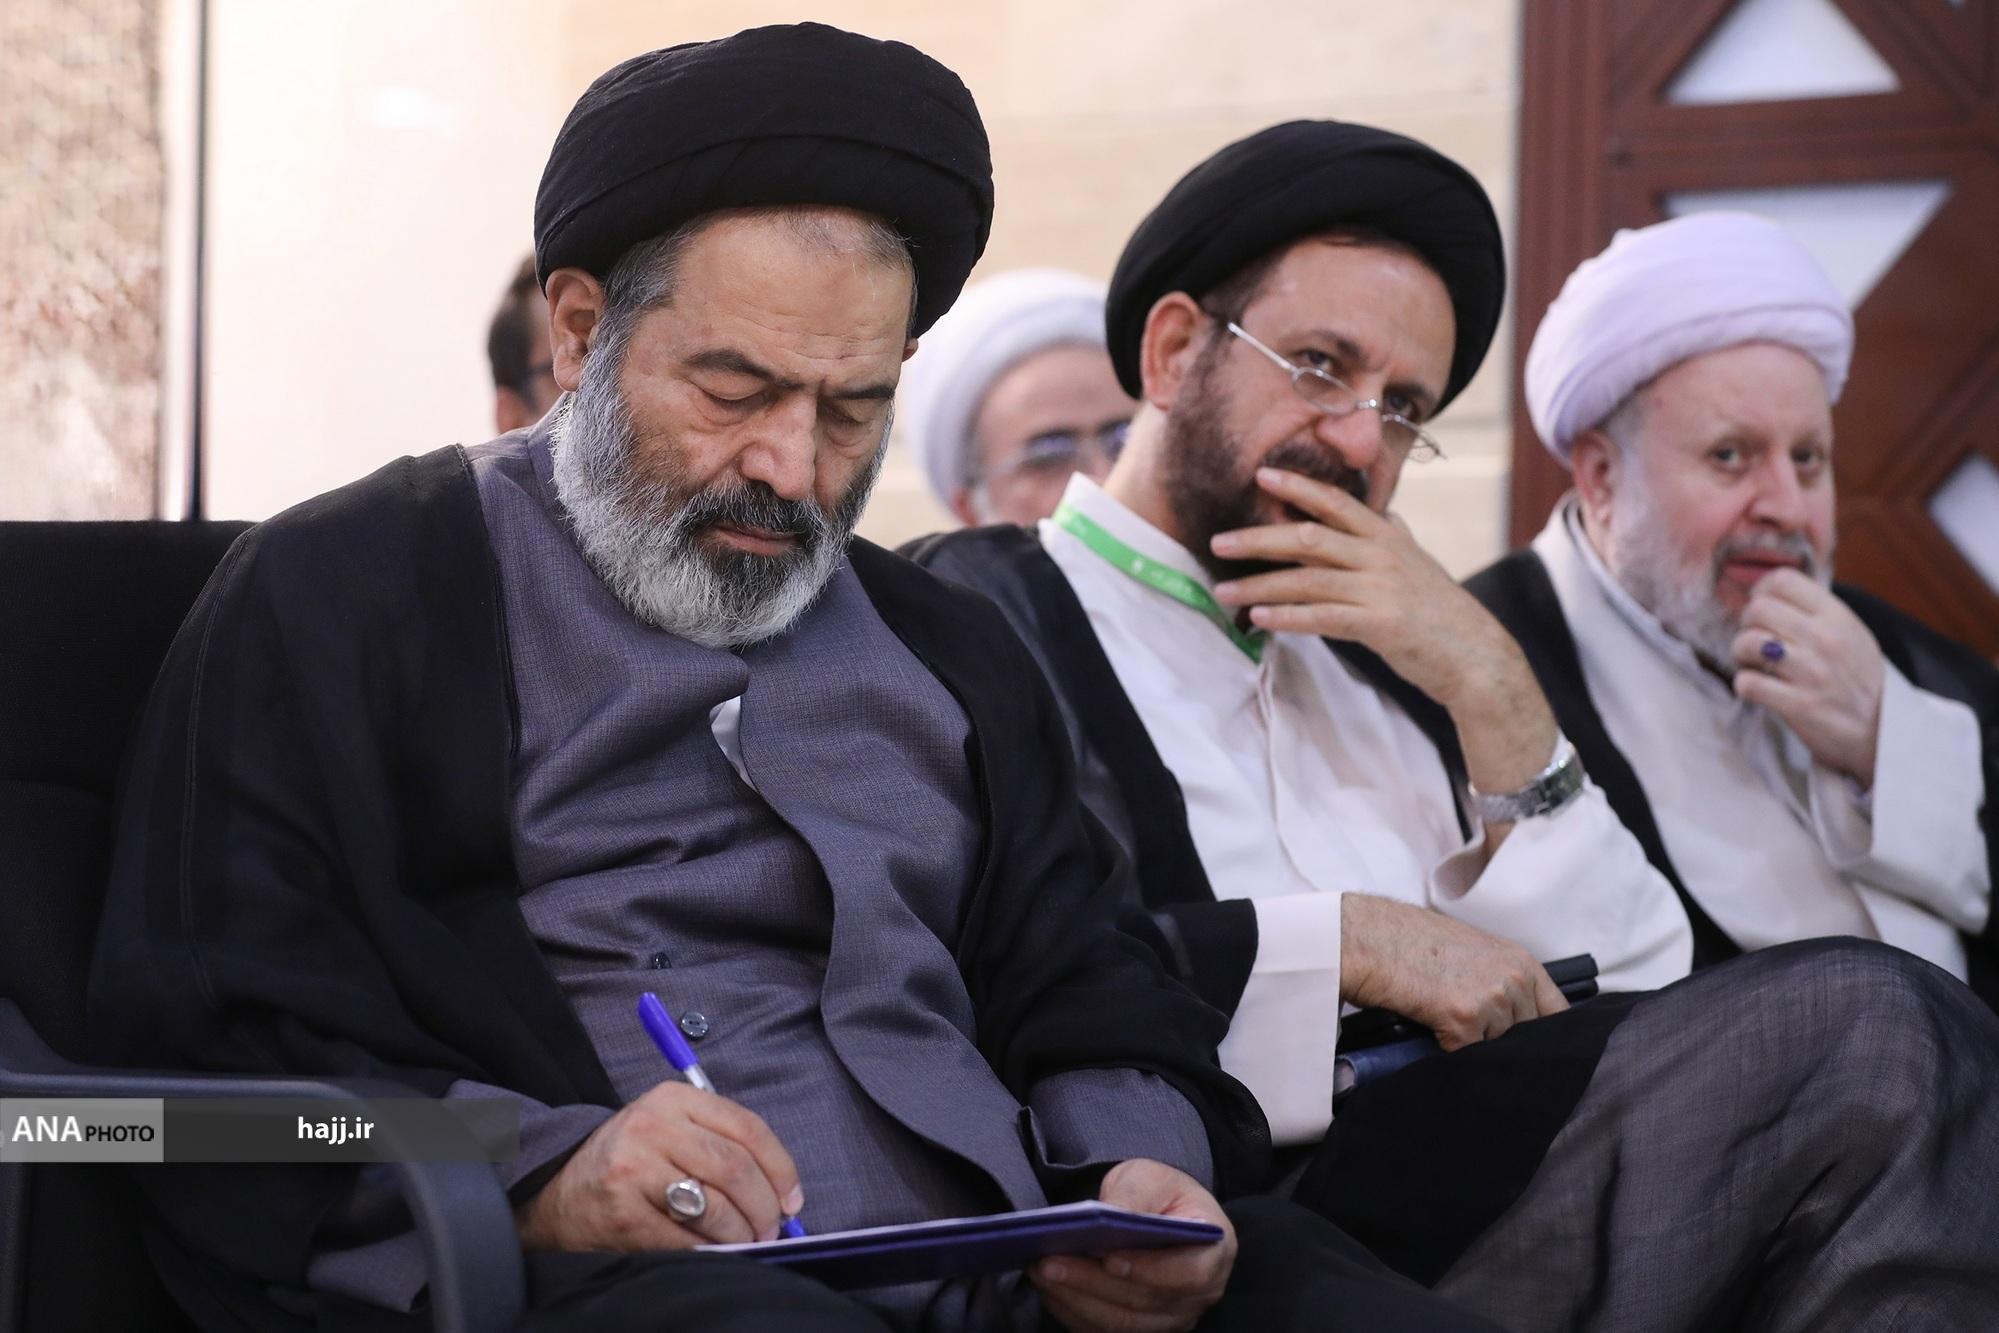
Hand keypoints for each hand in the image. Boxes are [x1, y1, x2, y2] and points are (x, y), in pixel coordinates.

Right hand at [515, 1081, 802, 1251]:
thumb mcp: (667, 1129)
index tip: (792, 1198)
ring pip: (717, 1206)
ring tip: (746, 1242)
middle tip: (771, 1228)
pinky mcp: (624, 1214)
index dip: (780, 1167)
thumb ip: (720, 1143)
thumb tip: (783, 1190)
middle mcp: (652, 1127)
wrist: (555, 1194)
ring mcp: (635, 1169)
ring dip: (742, 1233)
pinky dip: (711, 1251)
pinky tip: (714, 1252)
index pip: (747, 1127)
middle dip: (765, 1206)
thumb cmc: (627, 1163)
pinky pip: (687, 1239)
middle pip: (736, 1168)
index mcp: (672, 1099)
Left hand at [1033, 1159, 1235, 1332]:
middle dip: (1092, 1282)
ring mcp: (1171, 1318)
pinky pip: (1104, 1331)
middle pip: (1144, 1301)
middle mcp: (1199, 1295)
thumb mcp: (1150, 1178)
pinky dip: (1073, 1312)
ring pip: (1120, 1322)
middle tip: (1049, 1262)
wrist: (1157, 1213)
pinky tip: (1049, 1289)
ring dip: (1076, 1299)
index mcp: (1214, 1251)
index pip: (1189, 1273)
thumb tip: (1107, 1215)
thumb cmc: (1160, 1194)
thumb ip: (1135, 1195)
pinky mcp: (1141, 1328)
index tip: (1109, 1258)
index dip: (1150, 1270)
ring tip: (1041, 1272)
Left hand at [1209, 467, 1526, 714]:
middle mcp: (1381, 555)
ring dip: (1260, 585)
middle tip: (1218, 543)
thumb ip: (1395, 538)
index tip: (1261, 475)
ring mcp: (1380, 589)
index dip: (1298, 486)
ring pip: (1307, 579)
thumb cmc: (1441, 612)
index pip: (1336, 502)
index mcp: (1387, 536)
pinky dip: (1288, 616)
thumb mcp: (1419, 564)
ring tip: (1224, 592)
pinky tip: (1261, 617)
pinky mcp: (1379, 624)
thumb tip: (1386, 515)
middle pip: (1309, 537)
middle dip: (1259, 539)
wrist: (1476, 656)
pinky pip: (1322, 617)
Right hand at [1341, 894, 1566, 1050]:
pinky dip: (1448, 1050)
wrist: (1367, 938)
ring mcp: (1493, 998)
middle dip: (1501, 1043)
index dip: (1547, 1039)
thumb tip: (1514, 1026)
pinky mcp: (1464, 1018)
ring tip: (1441, 1021)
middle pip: (1528, 1038)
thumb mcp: (1472, 953)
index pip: (1560, 1015)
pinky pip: (1468, 1056)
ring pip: (1497, 1049)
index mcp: (1521, 961)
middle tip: (1468, 1032)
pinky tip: (1429, 1026)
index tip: (1536, 1052)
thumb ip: (1502, 982)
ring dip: (1473, 1047)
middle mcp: (1515, 978)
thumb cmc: (1408, 942)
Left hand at [1730, 568, 1884, 784]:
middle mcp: (1825, 639)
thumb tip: (1769, 590)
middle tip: (1755, 639)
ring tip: (1753, 663)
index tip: (1762, 607)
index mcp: (1837, 616)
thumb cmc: (1857, 679)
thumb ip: (1815, 611)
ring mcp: (1812, 672)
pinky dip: (1744, 684)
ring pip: (1747, 642)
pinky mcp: (1799, 705)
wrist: (1882, 731)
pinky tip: (1757, 687)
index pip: (1783, 580)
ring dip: (1740, 653)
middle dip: (1747, 624)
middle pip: (1757, 609)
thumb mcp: (1850, 633)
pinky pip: (1748, 683)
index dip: (1761, 591)